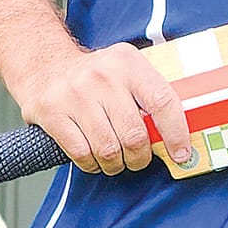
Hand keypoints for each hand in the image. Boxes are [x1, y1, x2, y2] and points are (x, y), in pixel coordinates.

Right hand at [15, 43, 193, 174]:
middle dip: (140, 157)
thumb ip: (152, 96)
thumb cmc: (96, 77)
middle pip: (134, 135)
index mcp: (128, 63)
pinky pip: (82, 154)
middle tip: (138, 158)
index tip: (181, 154)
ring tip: (115, 158)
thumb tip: (182, 137)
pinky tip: (93, 157)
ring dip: (116, 164)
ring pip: (109, 150)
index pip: (162, 101)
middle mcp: (103, 76)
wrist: (45, 66)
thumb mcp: (127, 70)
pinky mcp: (53, 113)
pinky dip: (92, 164)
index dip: (176, 133)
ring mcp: (76, 95)